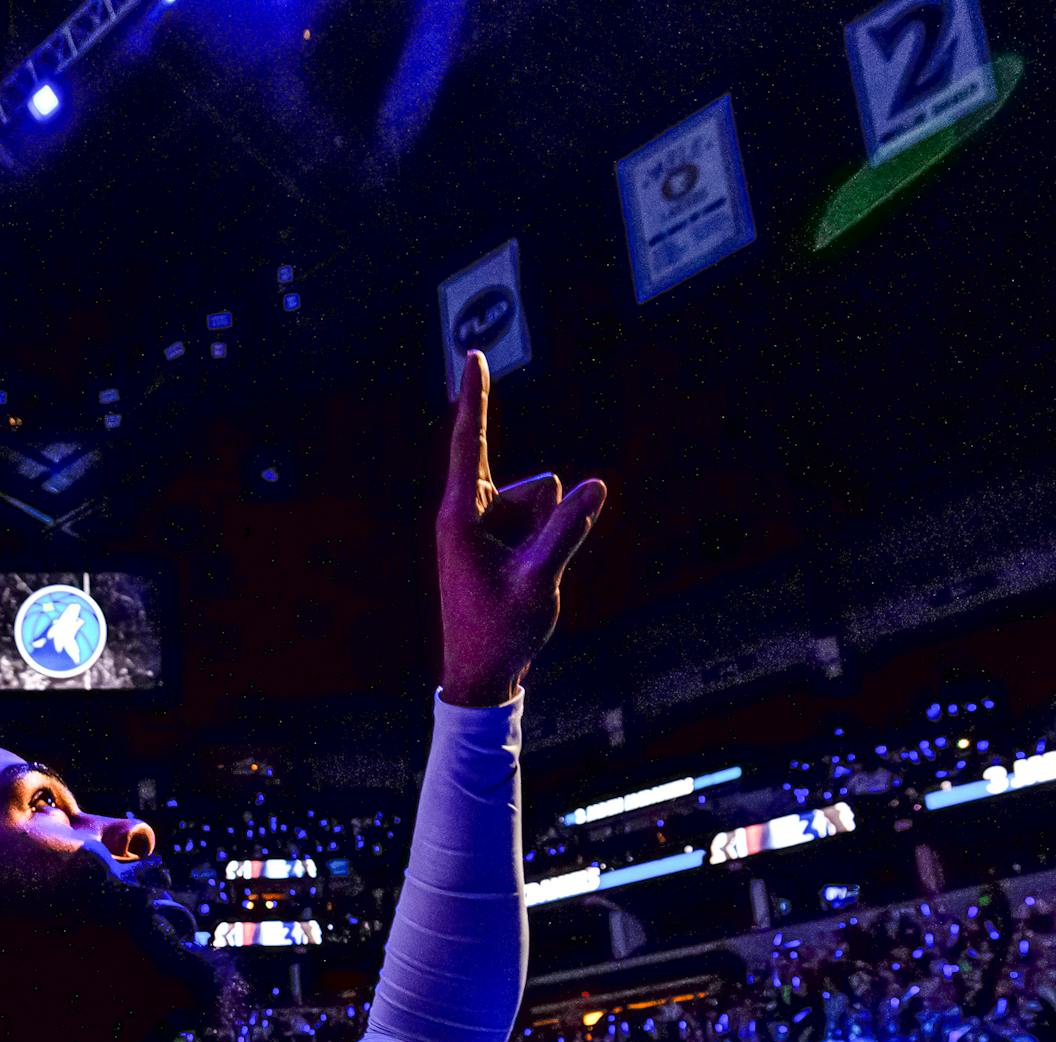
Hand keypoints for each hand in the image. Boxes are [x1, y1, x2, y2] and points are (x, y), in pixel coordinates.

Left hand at [436, 351, 605, 706]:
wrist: (480, 674)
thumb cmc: (500, 631)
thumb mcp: (540, 581)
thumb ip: (568, 530)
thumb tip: (595, 484)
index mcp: (460, 516)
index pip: (468, 444)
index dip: (475, 398)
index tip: (474, 354)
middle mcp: (467, 513)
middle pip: (534, 486)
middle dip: (550, 520)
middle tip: (525, 576)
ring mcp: (482, 526)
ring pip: (542, 505)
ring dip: (549, 537)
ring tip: (523, 584)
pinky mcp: (496, 539)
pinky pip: (540, 523)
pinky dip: (546, 547)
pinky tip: (524, 584)